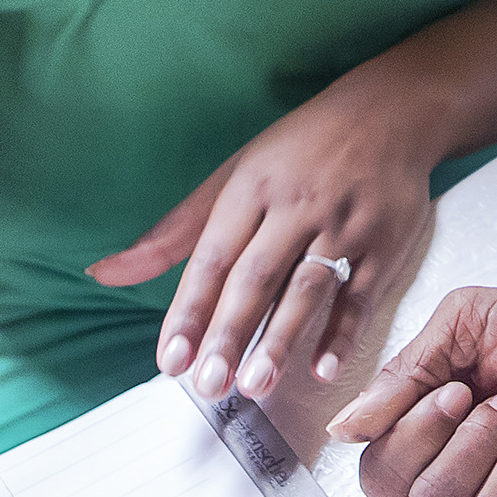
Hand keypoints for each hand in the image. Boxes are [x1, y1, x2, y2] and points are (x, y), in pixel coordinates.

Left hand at [89, 79, 441, 403]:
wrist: (390, 111)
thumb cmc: (302, 149)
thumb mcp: (233, 175)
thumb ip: (174, 232)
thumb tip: (106, 273)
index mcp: (252, 189)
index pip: (212, 258)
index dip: (190, 312)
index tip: (170, 360)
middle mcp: (296, 206)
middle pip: (257, 277)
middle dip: (230, 334)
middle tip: (210, 384)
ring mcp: (344, 225)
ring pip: (307, 288)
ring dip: (282, 339)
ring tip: (256, 384)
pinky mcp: (385, 243)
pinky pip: (361, 294)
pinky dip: (343, 333)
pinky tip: (323, 367)